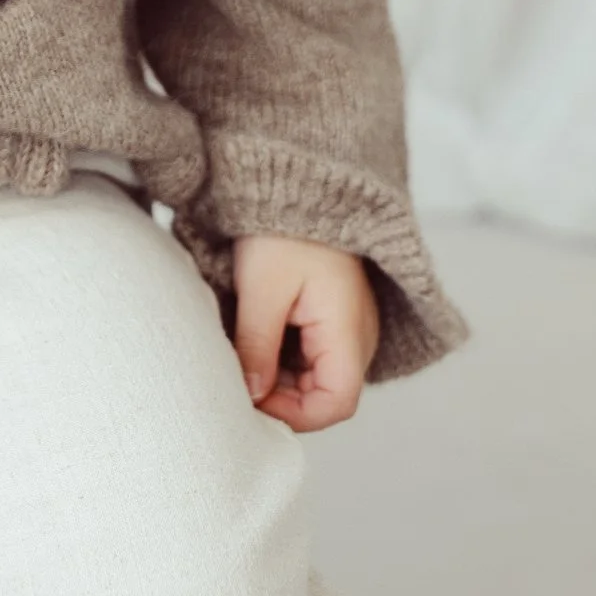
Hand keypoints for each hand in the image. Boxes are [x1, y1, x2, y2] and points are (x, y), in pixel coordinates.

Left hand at [232, 234, 379, 431]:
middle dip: (281, 395)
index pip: (336, 403)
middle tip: (238, 376)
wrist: (298, 181)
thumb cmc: (282, 231)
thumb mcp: (262, 289)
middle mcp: (357, 335)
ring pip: (315, 375)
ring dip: (279, 375)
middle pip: (325, 394)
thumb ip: (257, 347)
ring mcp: (346, 325)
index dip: (294, 414)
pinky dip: (282, 354)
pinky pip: (311, 352)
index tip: (253, 396)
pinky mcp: (331, 314)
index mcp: (348, 331)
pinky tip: (255, 336)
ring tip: (243, 352)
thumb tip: (251, 395)